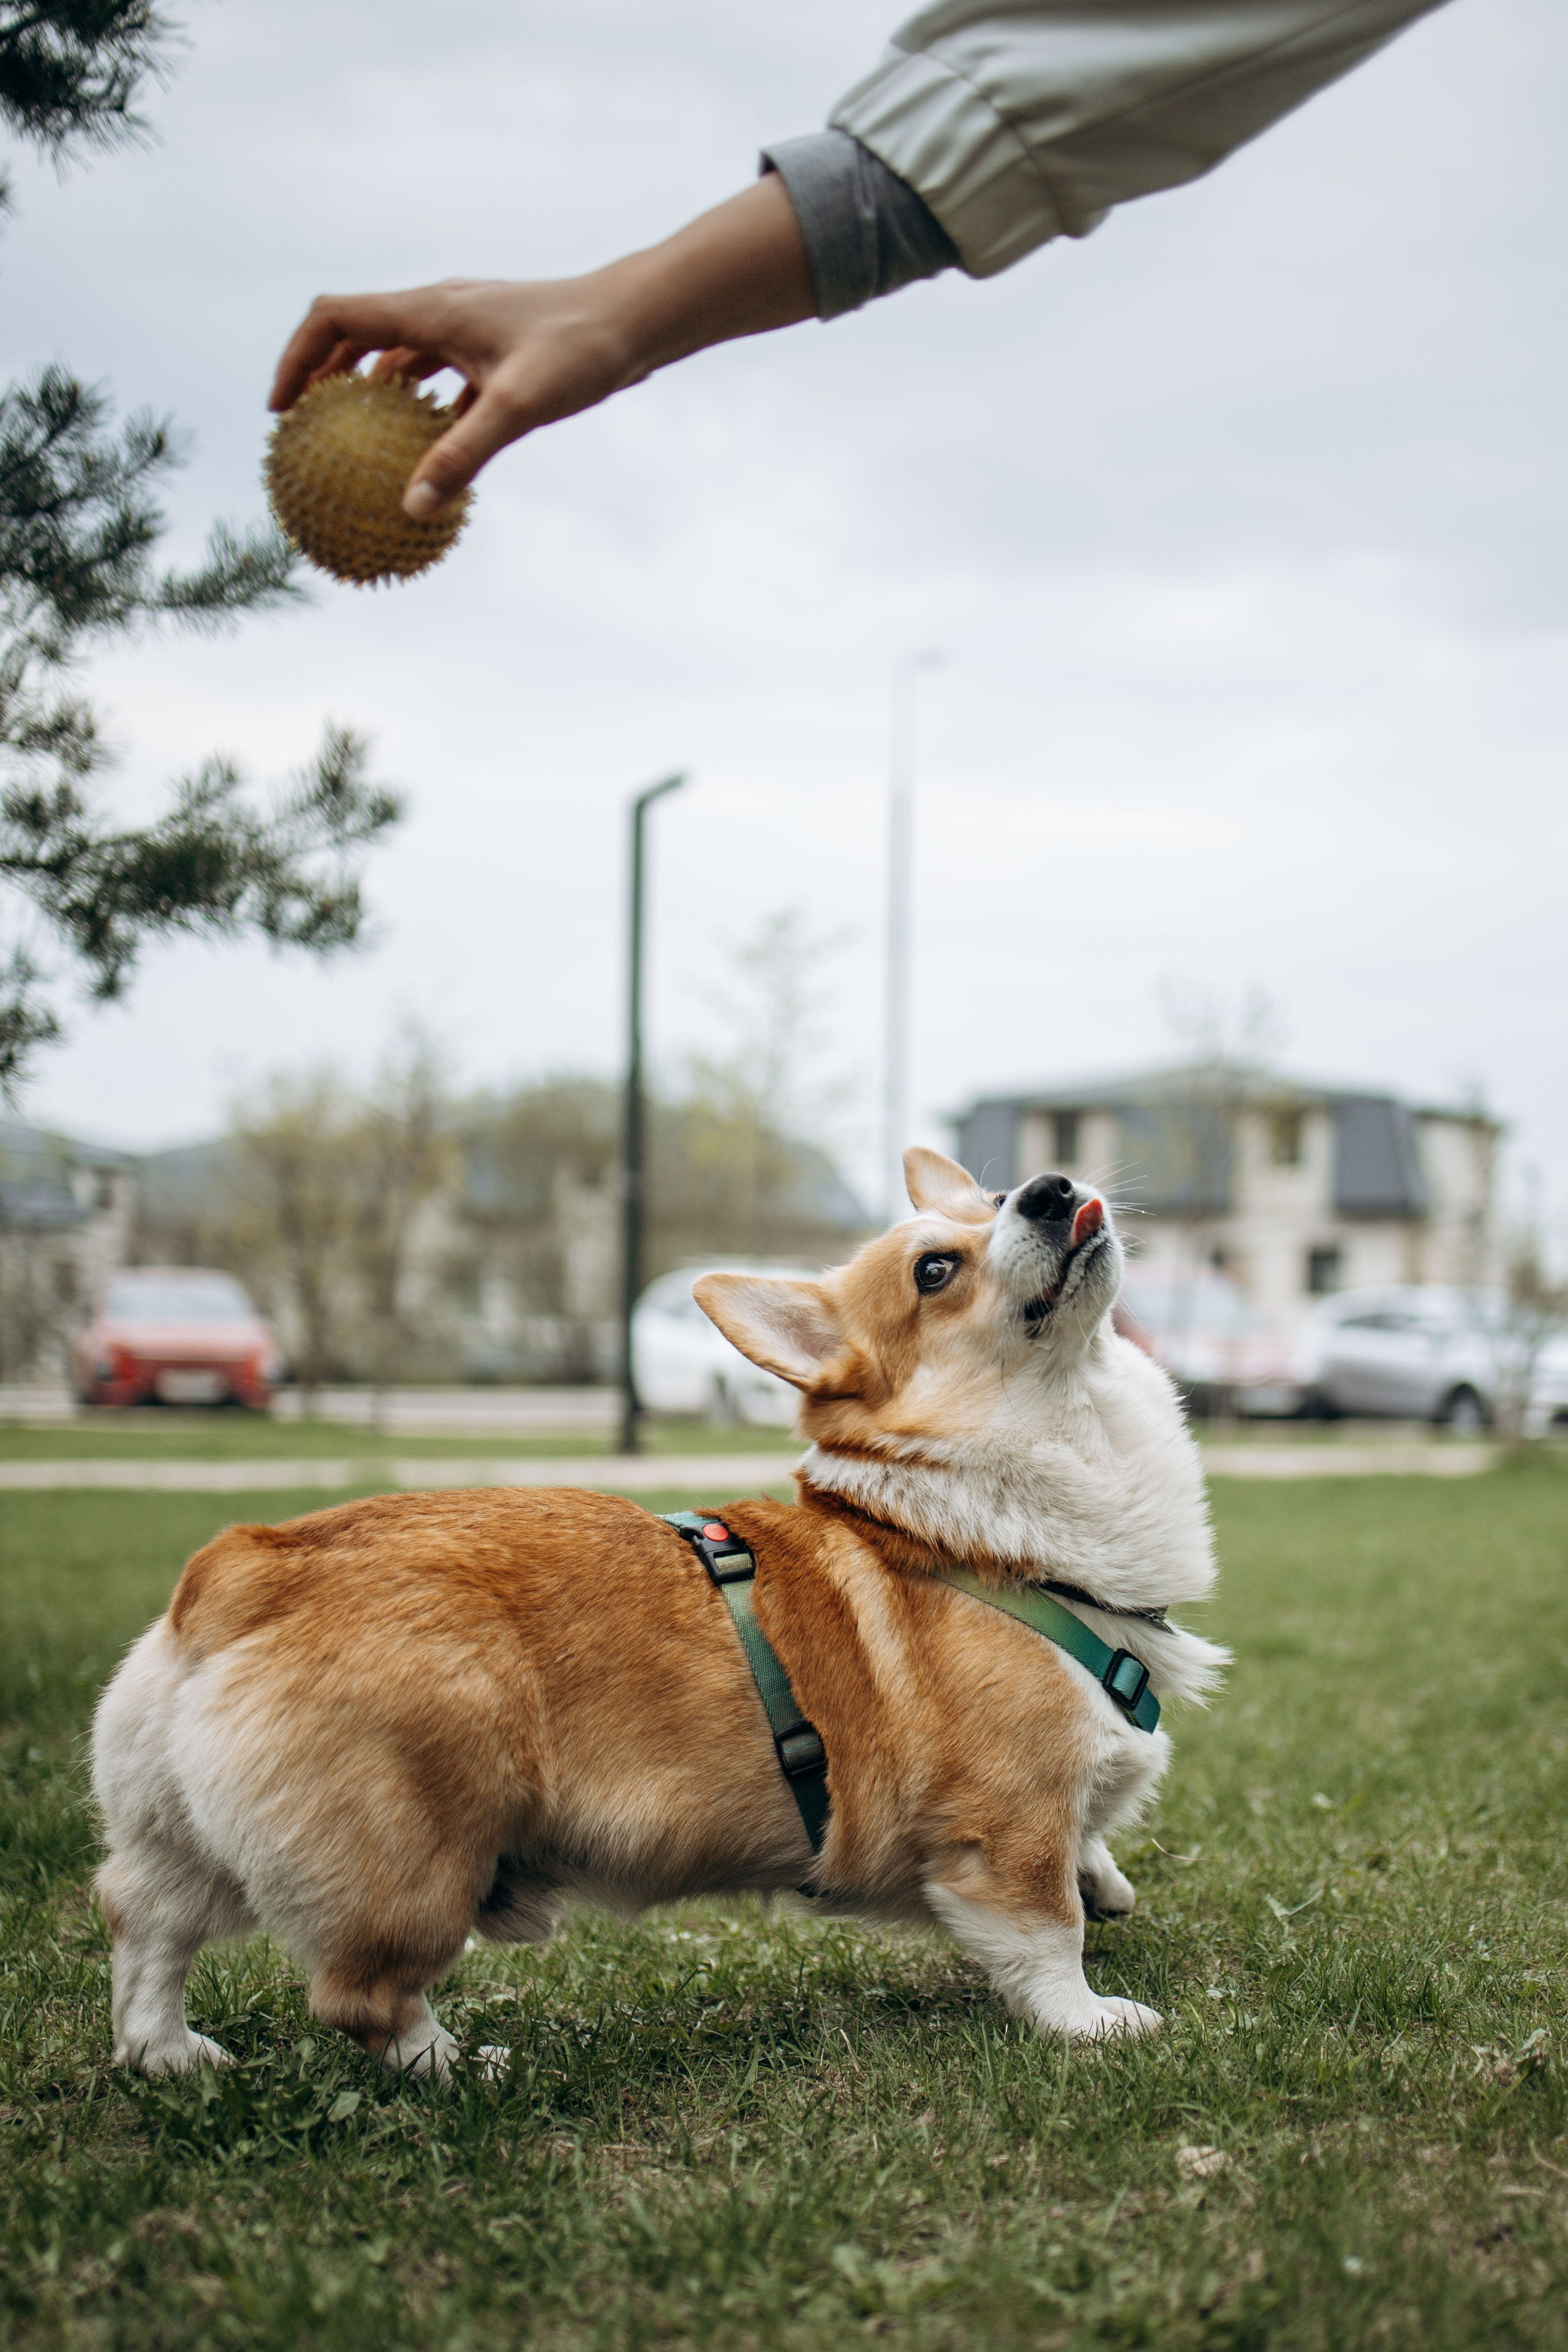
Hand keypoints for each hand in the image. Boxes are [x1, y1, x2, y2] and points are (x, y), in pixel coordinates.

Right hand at [268, 176, 815, 518]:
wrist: (641, 318)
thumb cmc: (583, 349)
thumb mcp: (519, 406)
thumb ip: (462, 455)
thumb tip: (412, 510)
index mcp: (432, 310)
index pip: (335, 319)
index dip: (296, 358)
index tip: (282, 410)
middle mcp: (443, 311)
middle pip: (358, 336)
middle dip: (323, 379)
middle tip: (304, 433)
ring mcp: (470, 330)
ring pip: (400, 359)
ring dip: (372, 396)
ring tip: (355, 449)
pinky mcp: (497, 353)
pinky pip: (442, 382)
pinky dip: (424, 413)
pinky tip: (429, 458)